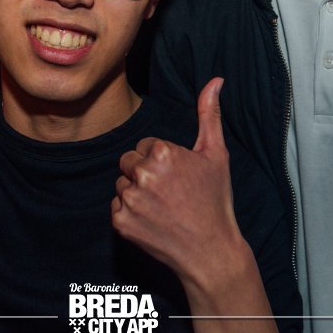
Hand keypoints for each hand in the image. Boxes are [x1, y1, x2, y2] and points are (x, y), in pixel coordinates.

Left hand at [111, 78, 246, 285]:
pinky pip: (116, 207)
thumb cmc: (215, 201)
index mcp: (163, 153)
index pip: (145, 146)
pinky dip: (130, 214)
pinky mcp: (120, 222)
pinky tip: (152, 221)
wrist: (210, 252)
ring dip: (137, 193)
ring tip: (162, 208)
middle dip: (145, 173)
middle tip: (169, 192)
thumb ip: (209, 114)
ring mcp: (130, 200)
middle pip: (129, 162)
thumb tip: (216, 80)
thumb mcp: (216, 155)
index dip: (163, 161)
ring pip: (122, 184)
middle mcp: (143, 174)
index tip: (179, 177)